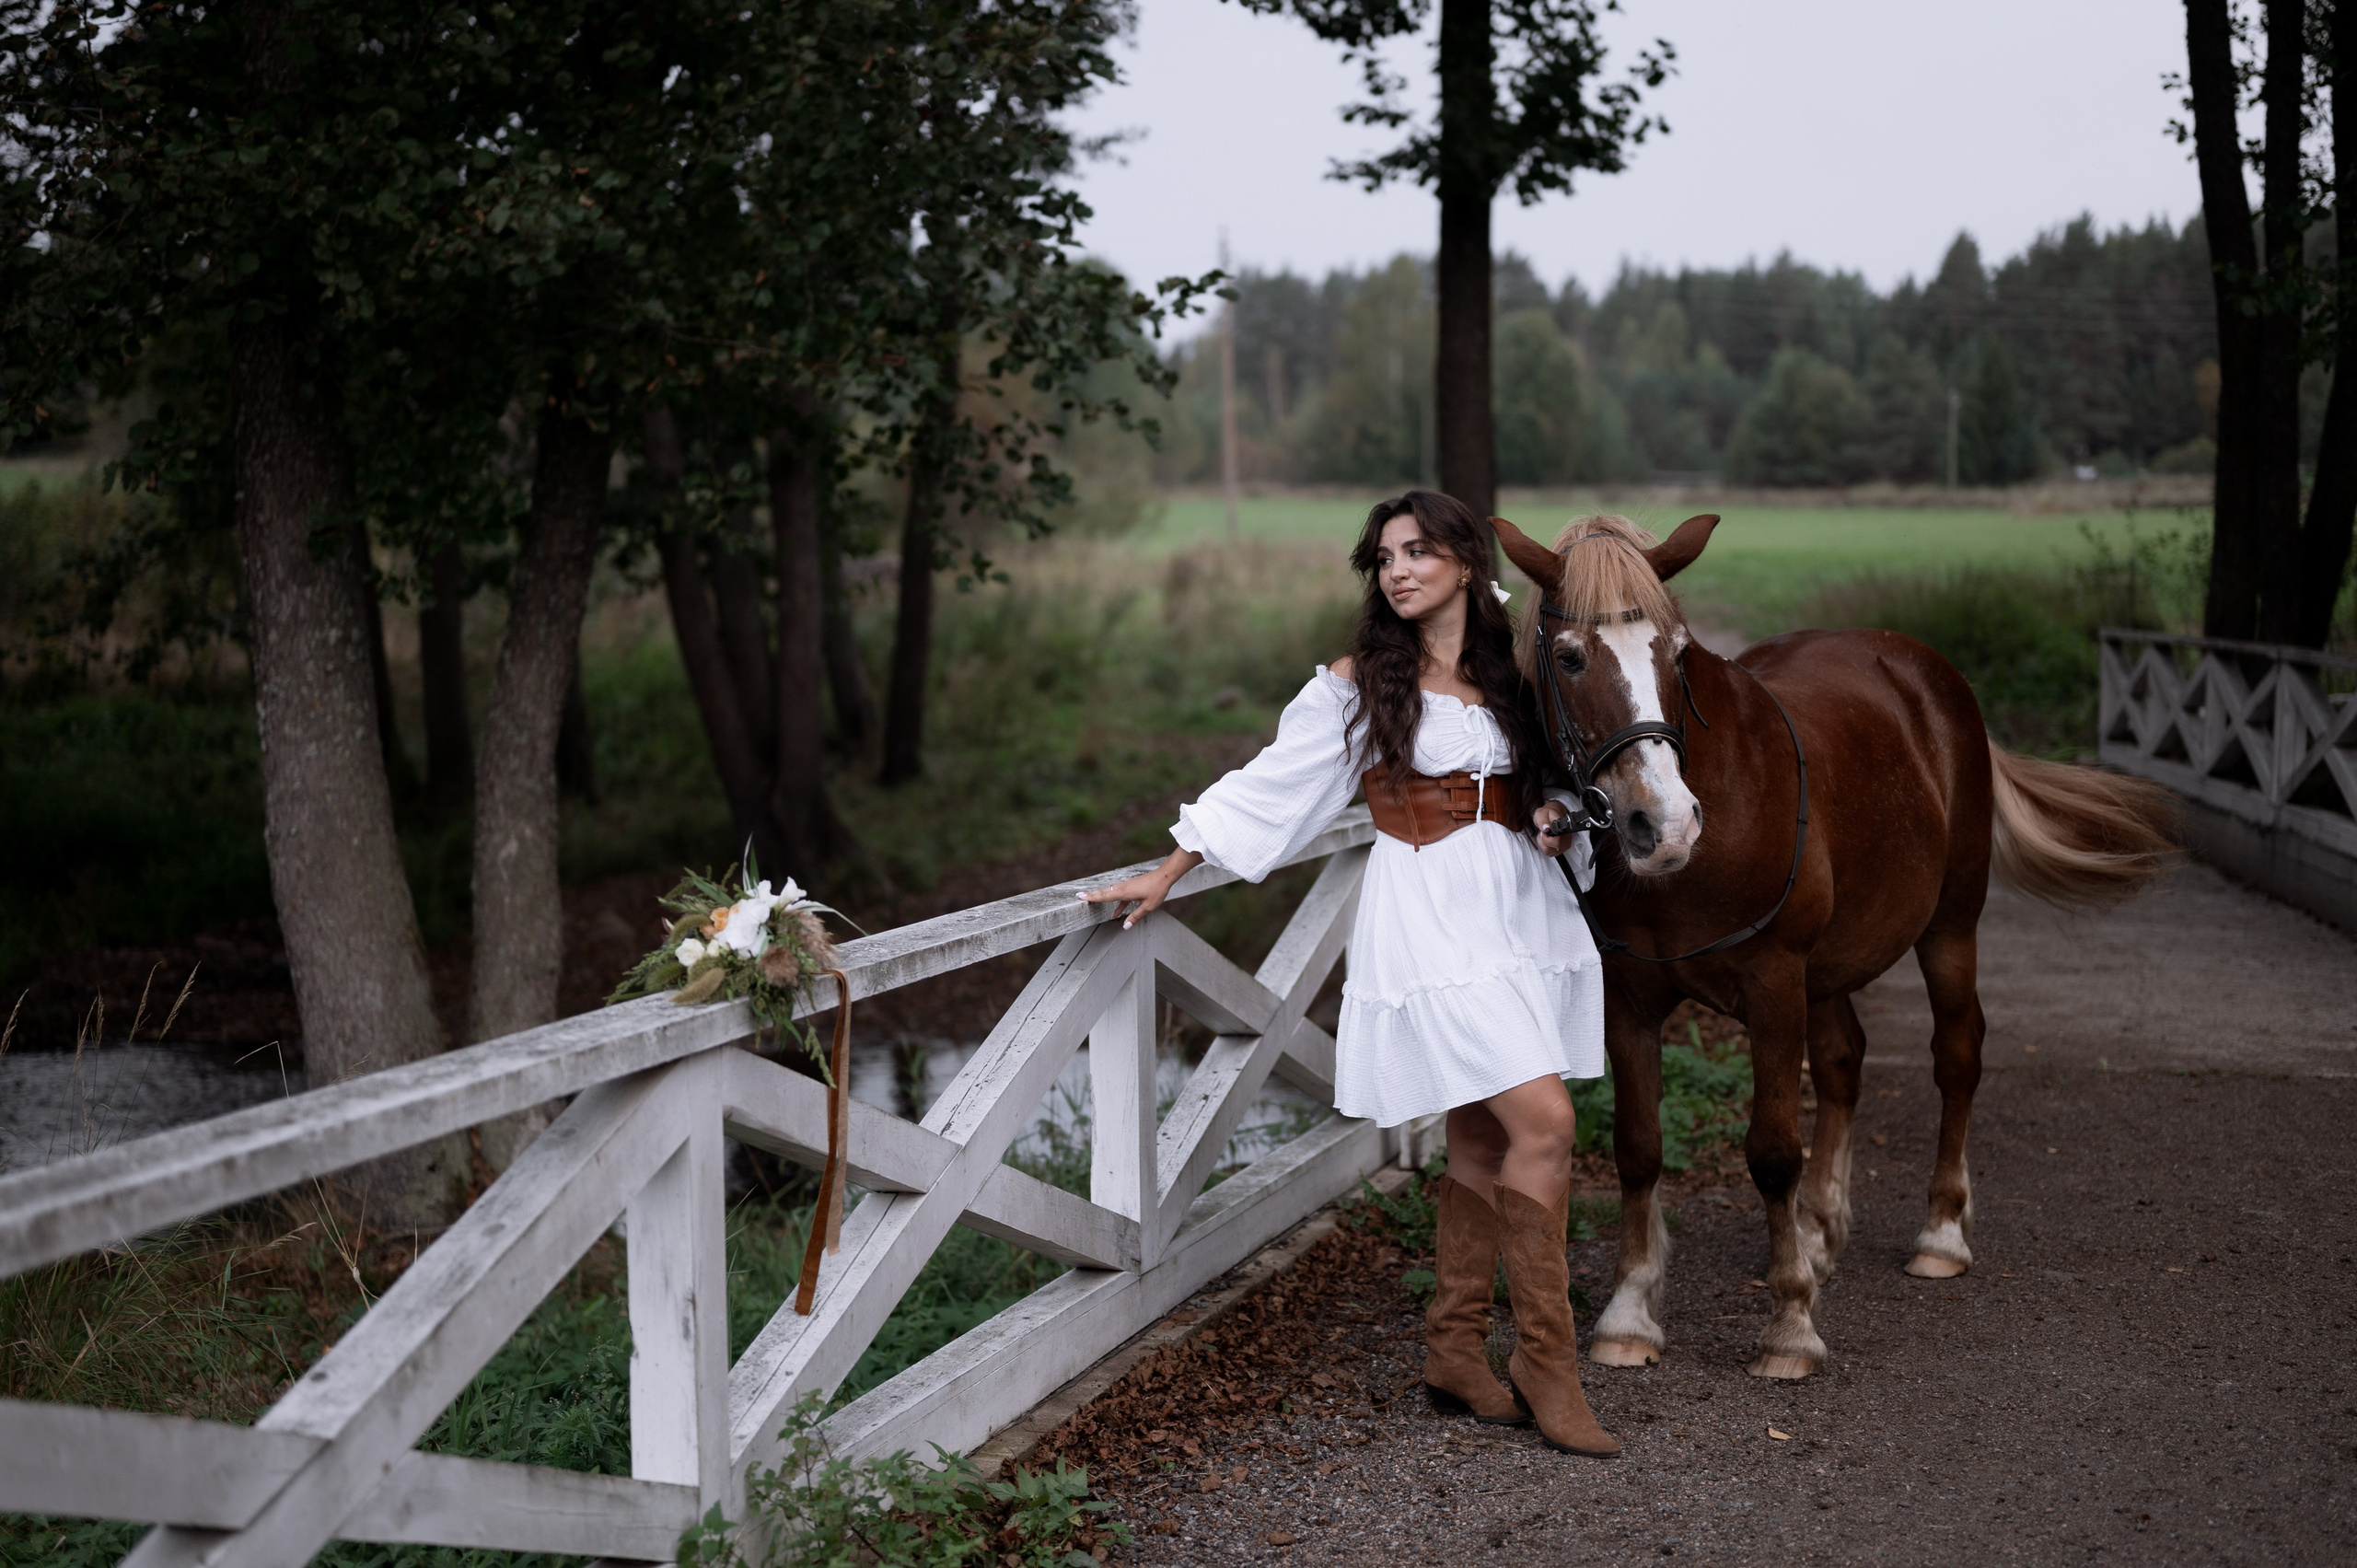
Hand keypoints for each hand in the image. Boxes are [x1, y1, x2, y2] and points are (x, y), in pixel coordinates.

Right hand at [1078, 848, 1202, 928]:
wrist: (1164, 876)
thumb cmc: (1157, 890)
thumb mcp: (1148, 907)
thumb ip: (1136, 916)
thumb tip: (1125, 927)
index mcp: (1124, 892)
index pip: (1104, 895)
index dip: (1092, 897)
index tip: (1080, 896)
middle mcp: (1123, 888)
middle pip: (1104, 892)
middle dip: (1091, 895)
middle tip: (1078, 895)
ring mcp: (1127, 887)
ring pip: (1110, 892)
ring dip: (1100, 896)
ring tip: (1091, 901)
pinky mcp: (1131, 887)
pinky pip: (1119, 895)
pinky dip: (1115, 903)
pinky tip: (1115, 913)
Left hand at [1533, 799, 1574, 851]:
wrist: (1550, 815)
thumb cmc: (1547, 814)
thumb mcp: (1541, 814)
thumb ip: (1543, 821)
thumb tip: (1546, 828)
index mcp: (1564, 828)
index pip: (1558, 842)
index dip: (1547, 839)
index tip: (1544, 832)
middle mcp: (1567, 837)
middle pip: (1555, 848)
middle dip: (1544, 841)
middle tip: (1543, 832)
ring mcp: (1565, 844)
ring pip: (1550, 852)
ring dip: (1543, 844)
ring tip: (1544, 834)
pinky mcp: (1561, 848)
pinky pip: (1549, 853)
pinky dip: (1544, 847)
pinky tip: (1546, 839)